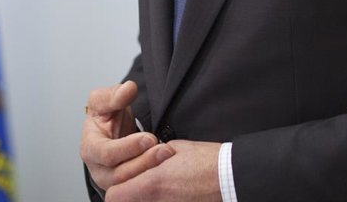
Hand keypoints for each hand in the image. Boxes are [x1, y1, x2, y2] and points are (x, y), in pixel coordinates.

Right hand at [80, 81, 173, 190]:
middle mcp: (99, 169)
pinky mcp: (127, 189)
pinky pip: (140, 190)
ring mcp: (112, 182)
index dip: (128, 147)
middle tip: (166, 150)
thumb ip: (114, 94)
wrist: (113, 131)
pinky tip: (167, 168)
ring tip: (169, 156)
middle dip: (145, 162)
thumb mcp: (104, 100)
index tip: (149, 138)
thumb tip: (127, 89)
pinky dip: (153, 180)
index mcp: (90, 148)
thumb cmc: (106, 118)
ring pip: (131, 186)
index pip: (106, 154)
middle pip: (120, 175)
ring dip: (152, 172)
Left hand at [105, 138, 222, 201]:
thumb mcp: (174, 149)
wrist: (232, 179)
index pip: (114, 196)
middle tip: (141, 182)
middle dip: (131, 194)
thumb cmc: (207, 162)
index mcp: (151, 183)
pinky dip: (162, 201)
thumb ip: (152, 157)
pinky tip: (172, 193)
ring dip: (145, 198)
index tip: (122, 183)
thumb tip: (145, 159)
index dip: (117, 189)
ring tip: (161, 186)